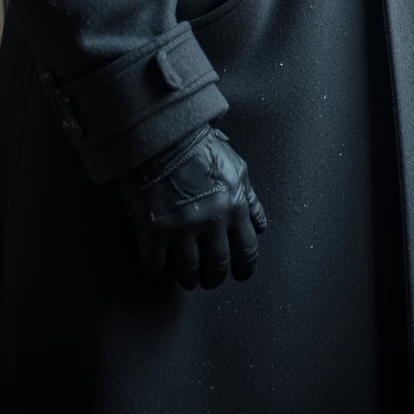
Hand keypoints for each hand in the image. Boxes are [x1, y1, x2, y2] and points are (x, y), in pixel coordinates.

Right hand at [117, 123, 266, 289]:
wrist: (162, 135)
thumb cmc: (201, 148)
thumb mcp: (236, 168)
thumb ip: (250, 199)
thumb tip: (260, 225)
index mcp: (234, 206)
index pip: (247, 250)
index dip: (245, 268)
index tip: (240, 274)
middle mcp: (211, 220)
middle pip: (218, 266)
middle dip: (215, 277)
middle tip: (210, 277)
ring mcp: (181, 226)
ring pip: (188, 272)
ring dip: (189, 278)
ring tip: (186, 277)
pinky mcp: (153, 228)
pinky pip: (156, 264)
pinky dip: (158, 269)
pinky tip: (160, 264)